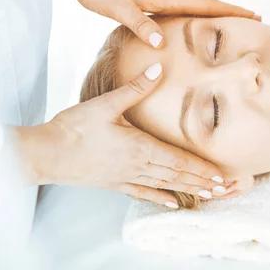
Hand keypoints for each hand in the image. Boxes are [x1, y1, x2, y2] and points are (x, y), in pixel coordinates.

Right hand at [16, 64, 224, 208]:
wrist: (44, 153)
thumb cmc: (73, 128)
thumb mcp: (105, 103)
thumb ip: (135, 87)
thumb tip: (159, 67)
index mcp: (138, 147)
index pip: (178, 160)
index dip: (201, 168)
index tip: (221, 175)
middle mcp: (136, 166)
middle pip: (176, 175)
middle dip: (202, 181)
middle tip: (225, 188)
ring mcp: (125, 177)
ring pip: (164, 185)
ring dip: (187, 190)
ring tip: (208, 195)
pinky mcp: (113, 182)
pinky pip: (141, 192)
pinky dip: (159, 197)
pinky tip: (171, 203)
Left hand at [72, 0, 259, 46]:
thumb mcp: (117, 8)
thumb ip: (139, 25)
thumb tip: (161, 44)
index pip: (206, 5)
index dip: (230, 11)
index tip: (254, 15)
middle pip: (207, 5)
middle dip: (231, 12)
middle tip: (255, 19)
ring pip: (195, 7)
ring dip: (215, 14)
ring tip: (232, 23)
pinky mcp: (149, 0)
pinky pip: (180, 10)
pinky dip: (194, 16)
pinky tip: (191, 25)